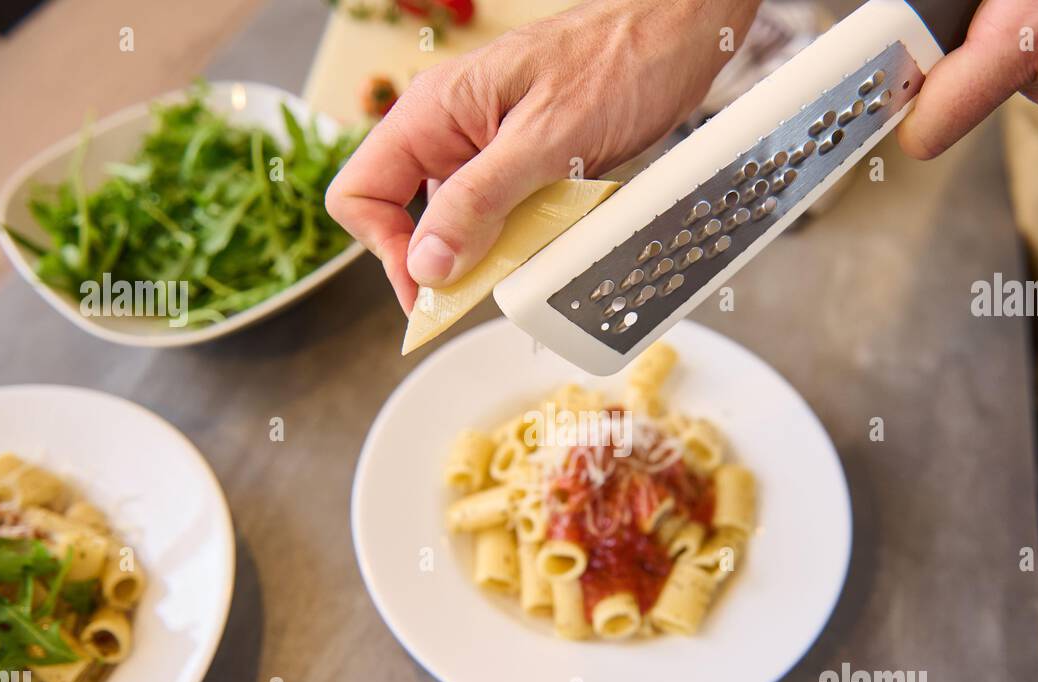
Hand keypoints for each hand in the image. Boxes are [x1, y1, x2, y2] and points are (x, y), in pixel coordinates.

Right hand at [325, 0, 760, 312]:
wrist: (676, 34)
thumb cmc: (618, 63)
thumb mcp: (545, 142)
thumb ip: (478, 203)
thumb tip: (427, 264)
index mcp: (433, 113)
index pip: (361, 194)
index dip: (386, 252)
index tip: (430, 292)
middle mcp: (448, 128)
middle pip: (405, 215)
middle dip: (441, 258)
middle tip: (481, 288)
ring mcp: (483, 144)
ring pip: (457, 219)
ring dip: (487, 249)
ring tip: (531, 250)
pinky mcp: (520, 158)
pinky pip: (499, 211)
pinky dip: (520, 234)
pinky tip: (554, 231)